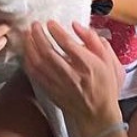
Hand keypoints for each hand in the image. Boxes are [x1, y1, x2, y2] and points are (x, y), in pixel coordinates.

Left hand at [22, 20, 123, 135]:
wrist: (98, 114)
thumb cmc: (105, 85)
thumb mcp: (108, 61)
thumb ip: (94, 41)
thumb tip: (76, 26)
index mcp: (88, 65)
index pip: (68, 44)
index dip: (56, 31)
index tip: (50, 23)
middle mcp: (72, 75)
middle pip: (49, 52)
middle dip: (39, 36)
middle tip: (34, 25)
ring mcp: (59, 84)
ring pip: (39, 63)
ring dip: (30, 47)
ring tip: (27, 35)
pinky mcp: (51, 91)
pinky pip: (35, 75)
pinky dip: (28, 62)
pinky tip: (27, 53)